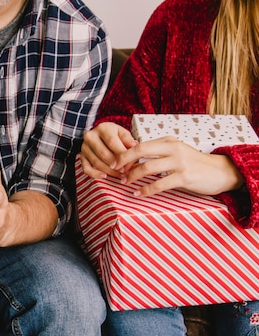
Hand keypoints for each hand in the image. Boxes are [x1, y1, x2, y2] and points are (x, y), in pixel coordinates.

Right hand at [81, 121, 137, 178]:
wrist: (99, 135)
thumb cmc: (112, 135)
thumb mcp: (121, 132)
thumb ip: (127, 139)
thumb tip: (133, 145)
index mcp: (102, 128)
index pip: (111, 142)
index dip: (121, 154)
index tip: (129, 162)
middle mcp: (90, 137)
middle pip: (103, 153)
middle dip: (115, 164)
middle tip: (124, 170)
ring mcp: (84, 147)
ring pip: (96, 162)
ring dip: (109, 171)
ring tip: (119, 174)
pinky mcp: (82, 157)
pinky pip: (86, 168)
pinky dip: (95, 174)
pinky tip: (104, 176)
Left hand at [116, 136, 243, 195]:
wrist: (221, 172)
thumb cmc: (194, 164)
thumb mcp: (177, 151)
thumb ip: (159, 151)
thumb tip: (134, 156)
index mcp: (169, 141)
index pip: (141, 144)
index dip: (125, 153)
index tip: (114, 162)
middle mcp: (174, 149)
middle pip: (141, 151)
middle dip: (124, 161)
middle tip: (114, 171)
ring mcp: (179, 163)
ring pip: (148, 167)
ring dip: (133, 176)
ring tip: (124, 183)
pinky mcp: (185, 177)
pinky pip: (160, 184)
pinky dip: (146, 190)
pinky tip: (138, 193)